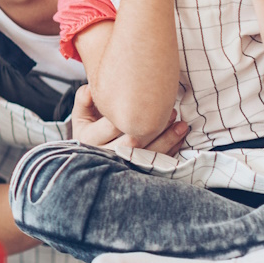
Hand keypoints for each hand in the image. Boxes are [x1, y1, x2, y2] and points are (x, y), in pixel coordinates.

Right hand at [70, 84, 188, 155]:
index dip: (130, 113)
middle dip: (154, 127)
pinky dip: (171, 150)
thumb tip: (90, 90)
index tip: (148, 99)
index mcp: (90, 139)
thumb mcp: (81, 113)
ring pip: (148, 155)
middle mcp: (105, 155)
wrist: (90, 153)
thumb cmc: (90, 127)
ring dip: (168, 140)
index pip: (112, 125)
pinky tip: (180, 137)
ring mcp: (122, 166)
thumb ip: (84, 99)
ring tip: (182, 125)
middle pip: (133, 143)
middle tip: (171, 111)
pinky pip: (156, 164)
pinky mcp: (136, 171)